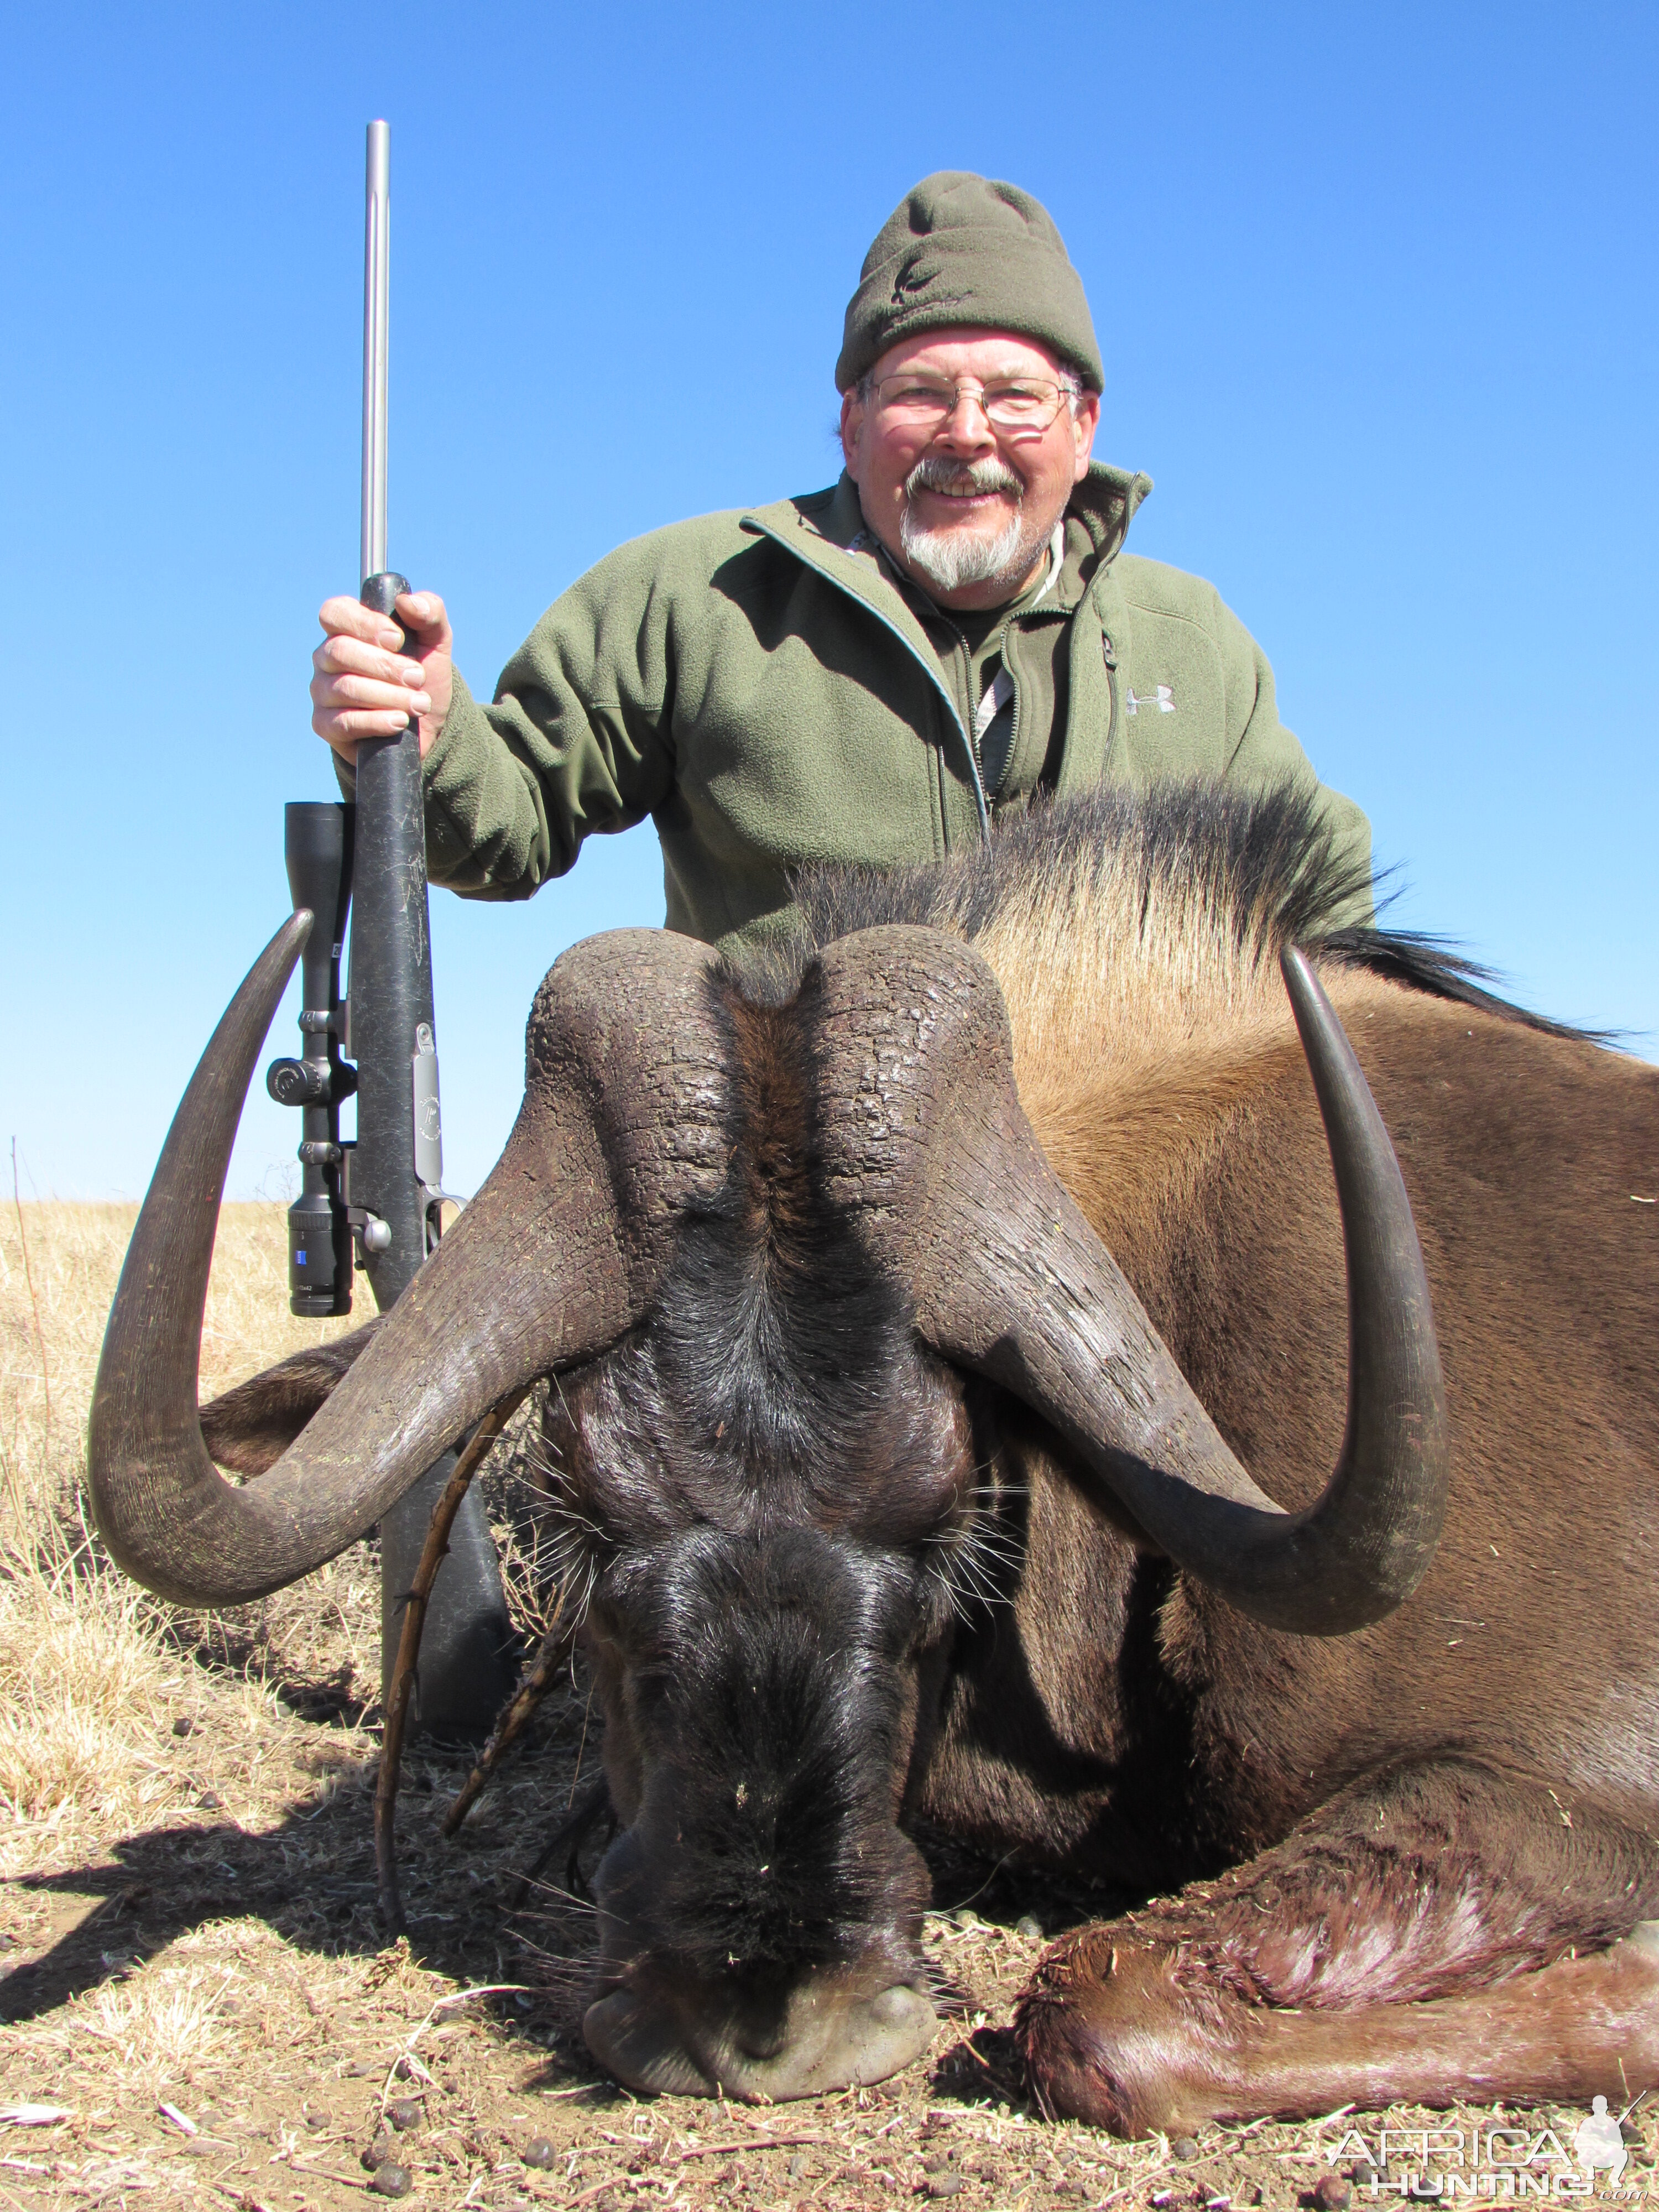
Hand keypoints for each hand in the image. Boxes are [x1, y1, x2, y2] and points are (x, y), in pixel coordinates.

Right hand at [310, 590, 454, 762]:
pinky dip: (377, 721)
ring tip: (419, 704)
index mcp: (346, 628)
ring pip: (345, 688)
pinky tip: (400, 721)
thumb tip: (407, 602)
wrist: (426, 723)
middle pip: (340, 651)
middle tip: (417, 678)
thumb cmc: (421, 674)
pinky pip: (344, 721)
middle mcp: (327, 657)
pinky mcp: (325, 724)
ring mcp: (322, 691)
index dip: (365, 624)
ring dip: (389, 696)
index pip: (335, 613)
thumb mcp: (435, 640)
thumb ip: (429, 612)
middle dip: (386, 666)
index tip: (398, 640)